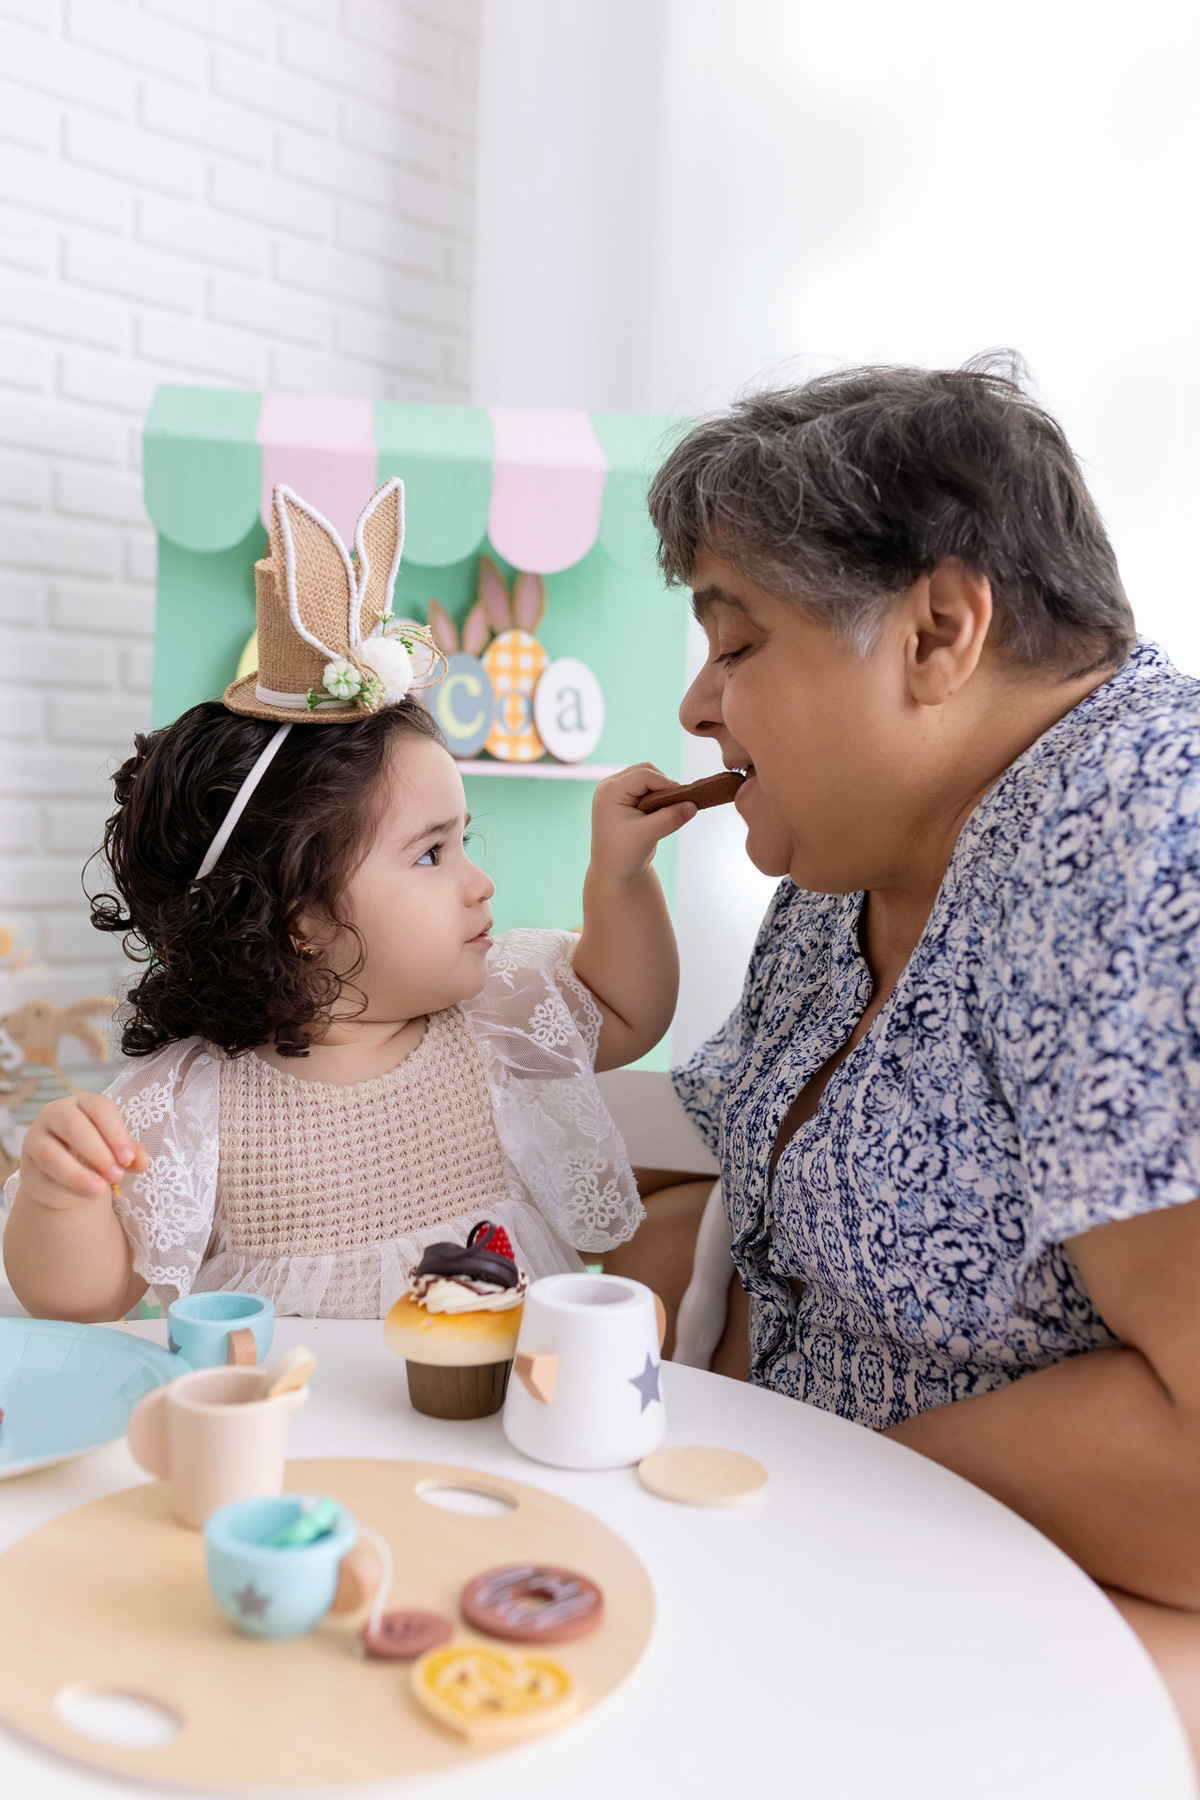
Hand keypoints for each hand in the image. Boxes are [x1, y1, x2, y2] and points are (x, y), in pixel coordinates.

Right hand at [18, 1094, 148, 1212]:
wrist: (66, 1180)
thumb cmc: (96, 1157)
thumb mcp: (116, 1153)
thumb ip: (131, 1154)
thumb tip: (142, 1160)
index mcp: (85, 1103)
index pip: (101, 1108)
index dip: (116, 1133)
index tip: (129, 1159)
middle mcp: (58, 1112)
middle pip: (76, 1126)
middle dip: (99, 1152)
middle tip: (117, 1175)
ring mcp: (38, 1134)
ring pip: (53, 1153)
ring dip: (78, 1173)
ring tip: (100, 1190)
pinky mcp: (28, 1159)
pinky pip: (44, 1173)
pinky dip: (66, 1183)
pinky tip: (85, 1192)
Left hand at [590, 763, 697, 882]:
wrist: (613, 870)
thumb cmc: (624, 854)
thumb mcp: (647, 836)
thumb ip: (669, 819)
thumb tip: (693, 805)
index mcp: (610, 792)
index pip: (643, 775)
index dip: (666, 784)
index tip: (683, 801)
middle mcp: (610, 786)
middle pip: (646, 770)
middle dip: (664, 785)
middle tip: (676, 806)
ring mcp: (617, 791)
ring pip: (648, 777)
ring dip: (662, 790)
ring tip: (668, 812)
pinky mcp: (626, 798)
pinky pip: (647, 786)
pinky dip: (659, 796)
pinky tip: (663, 813)